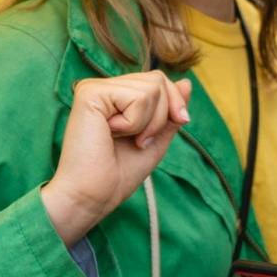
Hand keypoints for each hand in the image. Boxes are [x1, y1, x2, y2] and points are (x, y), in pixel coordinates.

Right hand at [40, 72, 190, 243]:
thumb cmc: (118, 174)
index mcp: (116, 96)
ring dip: (147, 123)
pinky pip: (138, 97)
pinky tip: (110, 134)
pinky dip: (135, 123)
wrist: (93, 196)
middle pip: (157, 80)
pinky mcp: (89, 93)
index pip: (158, 80)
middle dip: (161, 117)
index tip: (167, 130)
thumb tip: (186, 82)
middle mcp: (104, 87)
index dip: (173, 103)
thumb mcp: (156, 139)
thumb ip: (170, 111)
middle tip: (138, 141)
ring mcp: (95, 88)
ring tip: (122, 138)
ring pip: (152, 88)